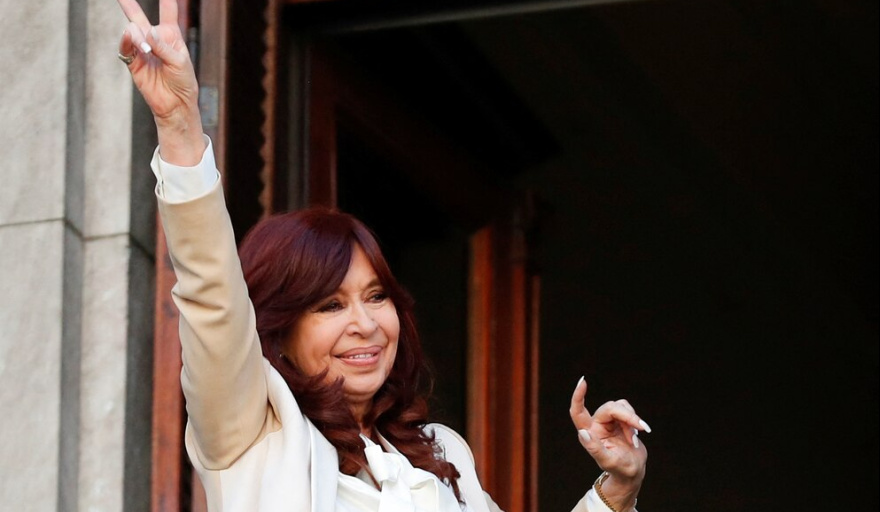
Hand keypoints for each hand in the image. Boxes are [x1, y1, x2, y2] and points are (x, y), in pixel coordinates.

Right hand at [118, 0, 204, 164]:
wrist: (175, 104)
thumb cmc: (183, 82)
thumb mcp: (179, 62)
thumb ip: (163, 47)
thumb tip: (146, 32)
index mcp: (171, 35)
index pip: (168, 11)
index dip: (166, 1)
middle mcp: (155, 39)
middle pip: (139, 16)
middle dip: (128, 4)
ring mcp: (142, 49)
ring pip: (132, 31)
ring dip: (137, 35)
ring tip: (147, 48)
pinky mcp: (133, 61)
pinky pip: (125, 47)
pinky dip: (128, 43)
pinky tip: (135, 43)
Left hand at [570, 377, 648, 510]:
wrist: (633, 471)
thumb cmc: (619, 469)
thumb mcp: (608, 461)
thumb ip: (595, 448)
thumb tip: (583, 432)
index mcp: (589, 433)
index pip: (578, 411)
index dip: (578, 396)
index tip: (583, 382)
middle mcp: (597, 424)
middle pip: (609, 408)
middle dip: (627, 416)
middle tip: (641, 428)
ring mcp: (608, 421)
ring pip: (620, 406)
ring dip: (631, 420)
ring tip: (635, 439)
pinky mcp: (620, 419)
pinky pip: (628, 410)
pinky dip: (635, 421)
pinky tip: (638, 434)